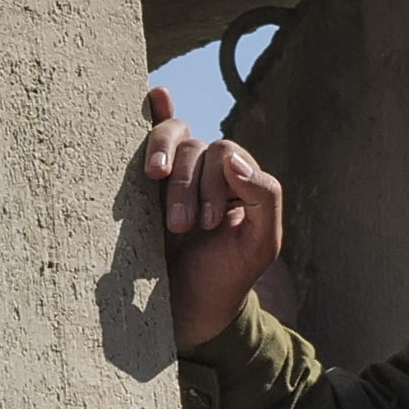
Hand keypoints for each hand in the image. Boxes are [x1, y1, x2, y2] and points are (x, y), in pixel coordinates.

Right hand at [132, 87, 288, 362]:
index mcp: (239, 181)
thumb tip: (233, 158)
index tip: (205, 225)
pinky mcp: (143, 183)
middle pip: (197, 147)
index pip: (226, 154)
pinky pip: (151, 135)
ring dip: (165, 156)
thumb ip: (264, 197)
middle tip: (180, 226)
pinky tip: (154, 95)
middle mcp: (208, 172)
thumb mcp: (260, 243)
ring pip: (172, 138)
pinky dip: (154, 113)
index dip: (214, 182)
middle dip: (187, 184)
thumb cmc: (225, 277)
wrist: (185, 313)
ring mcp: (175, 174)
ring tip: (155, 179)